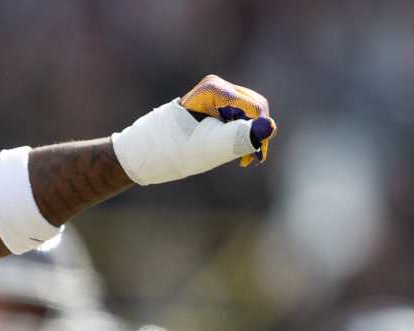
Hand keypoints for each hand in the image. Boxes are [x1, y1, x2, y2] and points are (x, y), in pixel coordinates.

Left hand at [112, 74, 275, 184]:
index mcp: (213, 89)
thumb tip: (270, 127)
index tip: (256, 158)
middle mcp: (216, 87)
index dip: (260, 131)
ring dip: (248, 136)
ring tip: (242, 161)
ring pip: (249, 114)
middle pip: (254, 107)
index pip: (253, 106)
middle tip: (249, 161)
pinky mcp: (215, 106)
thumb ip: (239, 137)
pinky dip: (240, 135)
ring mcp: (215, 95)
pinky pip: (238, 118)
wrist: (144, 153)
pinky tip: (236, 153)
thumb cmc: (171, 151)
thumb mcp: (209, 147)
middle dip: (255, 133)